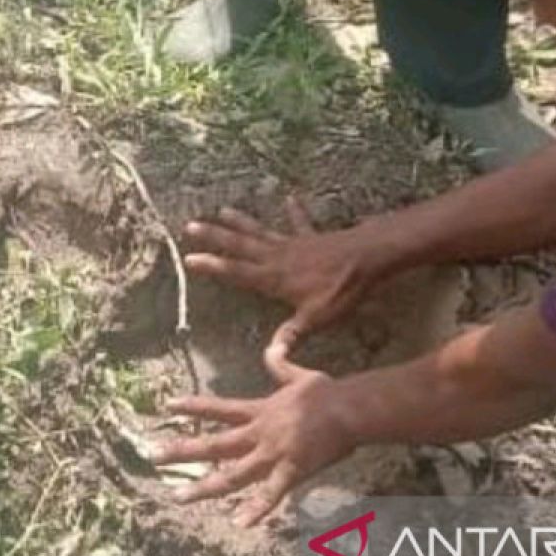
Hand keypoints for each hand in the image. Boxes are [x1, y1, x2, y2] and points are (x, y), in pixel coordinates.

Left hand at [151, 345, 355, 526]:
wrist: (348, 407)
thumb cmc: (327, 391)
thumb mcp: (298, 373)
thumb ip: (280, 363)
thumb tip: (270, 347)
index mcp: (259, 410)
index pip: (218, 408)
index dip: (192, 406)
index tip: (166, 405)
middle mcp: (258, 433)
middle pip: (214, 443)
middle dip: (182, 449)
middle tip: (152, 455)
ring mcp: (272, 453)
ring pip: (231, 474)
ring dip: (204, 486)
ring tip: (178, 496)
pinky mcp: (291, 471)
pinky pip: (271, 495)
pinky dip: (255, 510)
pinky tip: (239, 523)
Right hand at [183, 198, 388, 348]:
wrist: (366, 258)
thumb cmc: (341, 291)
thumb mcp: (315, 318)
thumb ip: (291, 335)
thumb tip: (271, 358)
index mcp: (273, 278)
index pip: (236, 272)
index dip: (212, 266)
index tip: (189, 258)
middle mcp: (277, 258)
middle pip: (240, 246)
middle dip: (214, 236)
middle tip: (190, 225)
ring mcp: (292, 244)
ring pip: (260, 231)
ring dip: (241, 221)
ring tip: (221, 210)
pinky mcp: (310, 237)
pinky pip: (299, 222)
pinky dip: (294, 211)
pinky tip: (289, 196)